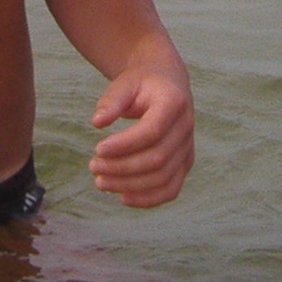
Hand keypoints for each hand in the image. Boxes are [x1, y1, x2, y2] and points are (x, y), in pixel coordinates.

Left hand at [88, 56, 192, 207]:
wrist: (166, 83)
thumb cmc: (141, 83)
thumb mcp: (124, 83)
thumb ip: (111, 101)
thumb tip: (97, 122)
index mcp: (174, 102)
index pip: (152, 132)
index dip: (124, 145)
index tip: (97, 148)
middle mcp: (186, 127)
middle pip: (157, 159)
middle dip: (122, 168)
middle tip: (93, 167)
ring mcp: (188, 147)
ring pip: (164, 178)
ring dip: (130, 186)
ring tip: (101, 182)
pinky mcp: (185, 163)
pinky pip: (171, 189)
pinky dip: (148, 198)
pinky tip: (122, 197)